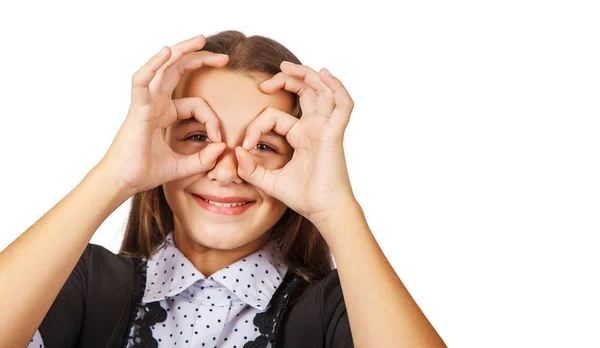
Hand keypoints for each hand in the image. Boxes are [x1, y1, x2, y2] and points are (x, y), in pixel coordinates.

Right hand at [97, 34, 228, 195]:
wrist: (124, 182)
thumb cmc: (145, 172)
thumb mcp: (183, 166)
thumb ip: (203, 159)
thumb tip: (222, 148)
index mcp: (165, 114)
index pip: (197, 105)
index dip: (212, 120)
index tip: (219, 140)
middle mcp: (155, 103)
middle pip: (178, 71)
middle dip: (200, 60)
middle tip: (223, 58)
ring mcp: (145, 102)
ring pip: (163, 67)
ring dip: (181, 51)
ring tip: (201, 39)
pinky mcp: (137, 108)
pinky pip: (142, 80)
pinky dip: (153, 65)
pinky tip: (166, 52)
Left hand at [234, 61, 356, 226]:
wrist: (323, 211)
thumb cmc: (303, 197)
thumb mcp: (270, 181)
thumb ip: (251, 169)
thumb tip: (236, 152)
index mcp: (302, 136)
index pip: (276, 116)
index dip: (256, 125)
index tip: (243, 144)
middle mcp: (315, 128)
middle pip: (306, 91)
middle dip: (287, 79)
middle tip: (266, 80)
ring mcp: (326, 129)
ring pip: (323, 90)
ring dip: (307, 74)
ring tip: (287, 66)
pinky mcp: (334, 134)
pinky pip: (343, 104)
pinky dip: (337, 87)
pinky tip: (325, 73)